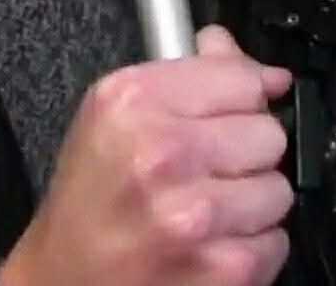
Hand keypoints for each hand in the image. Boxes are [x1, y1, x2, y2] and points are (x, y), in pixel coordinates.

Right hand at [0, 25, 294, 285]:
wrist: (57, 282)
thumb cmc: (91, 200)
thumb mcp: (119, 113)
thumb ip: (197, 73)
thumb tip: (267, 72)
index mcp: (136, 102)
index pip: (243, 78)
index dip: (240, 98)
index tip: (224, 115)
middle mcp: (162, 154)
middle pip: (268, 132)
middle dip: (245, 151)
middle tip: (207, 170)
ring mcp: (193, 217)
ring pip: (278, 188)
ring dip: (252, 202)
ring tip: (209, 211)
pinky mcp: (219, 270)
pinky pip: (275, 243)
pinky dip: (252, 248)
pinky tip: (212, 245)